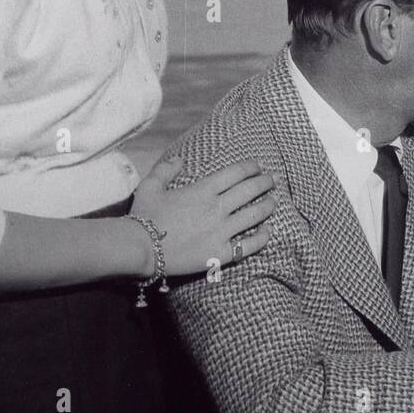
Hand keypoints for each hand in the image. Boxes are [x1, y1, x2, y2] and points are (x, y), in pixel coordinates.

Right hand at [131, 157, 275, 277]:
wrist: (139, 248)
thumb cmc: (144, 216)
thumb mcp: (151, 186)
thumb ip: (166, 169)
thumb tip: (180, 159)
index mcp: (203, 190)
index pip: (236, 173)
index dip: (251, 168)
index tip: (258, 167)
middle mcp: (217, 208)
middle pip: (250, 190)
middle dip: (265, 183)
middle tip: (273, 180)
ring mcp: (221, 231)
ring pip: (255, 215)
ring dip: (268, 206)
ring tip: (274, 201)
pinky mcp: (220, 253)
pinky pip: (249, 245)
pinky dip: (262, 237)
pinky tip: (268, 232)